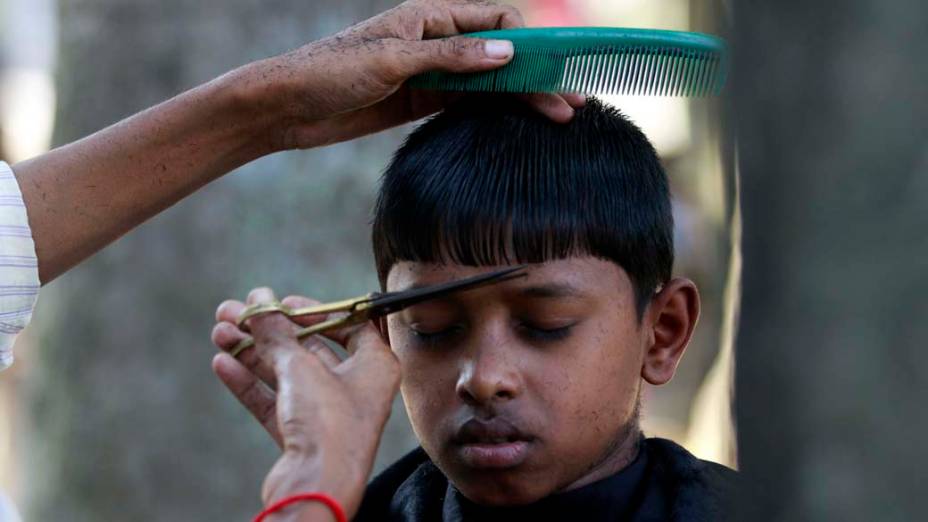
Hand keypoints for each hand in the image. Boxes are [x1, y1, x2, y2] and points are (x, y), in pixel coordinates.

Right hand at [210, 288, 399, 519]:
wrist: (316, 486)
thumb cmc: (327, 422)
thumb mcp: (300, 366)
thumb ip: (276, 331)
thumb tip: (259, 300)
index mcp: (376, 366)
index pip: (350, 325)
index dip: (315, 310)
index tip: (282, 302)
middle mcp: (356, 388)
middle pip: (309, 348)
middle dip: (268, 330)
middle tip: (233, 312)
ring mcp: (329, 414)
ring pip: (286, 374)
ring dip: (252, 352)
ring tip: (219, 331)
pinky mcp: (304, 437)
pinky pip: (275, 401)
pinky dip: (250, 383)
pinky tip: (222, 363)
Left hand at [245, 0, 585, 148]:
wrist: (285, 107)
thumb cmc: (328, 71)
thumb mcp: (391, 61)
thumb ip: (450, 57)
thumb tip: (507, 53)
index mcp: (429, 17)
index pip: (497, 22)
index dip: (531, 45)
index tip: (556, 73)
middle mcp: (434, 41)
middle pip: (498, 55)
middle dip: (535, 76)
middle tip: (571, 103)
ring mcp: (428, 73)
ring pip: (486, 82)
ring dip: (518, 98)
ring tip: (555, 118)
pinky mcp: (418, 102)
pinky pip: (465, 103)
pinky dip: (491, 112)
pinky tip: (514, 126)